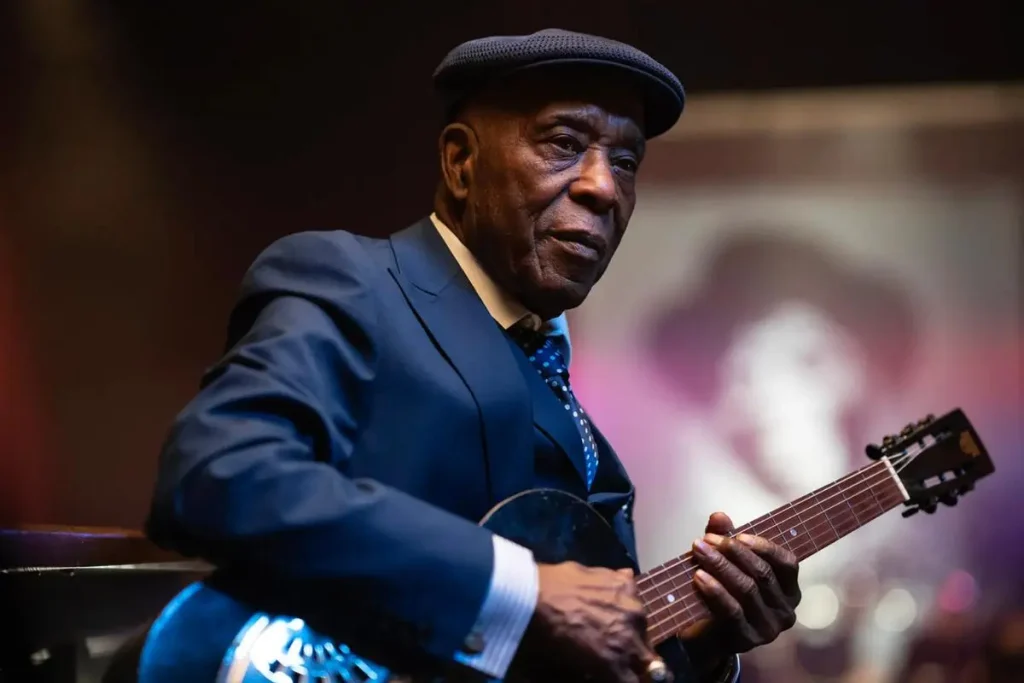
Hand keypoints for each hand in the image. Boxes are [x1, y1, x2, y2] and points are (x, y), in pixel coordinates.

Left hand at [514, 561, 663, 682]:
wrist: (520, 599)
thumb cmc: (535, 648)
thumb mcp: (558, 679)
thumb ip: (590, 679)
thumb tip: (599, 673)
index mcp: (620, 672)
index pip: (644, 681)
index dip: (626, 677)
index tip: (615, 672)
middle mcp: (635, 640)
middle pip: (645, 656)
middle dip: (629, 656)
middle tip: (604, 650)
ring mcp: (632, 607)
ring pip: (638, 624)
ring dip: (624, 626)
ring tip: (598, 621)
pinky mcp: (622, 579)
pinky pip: (627, 594)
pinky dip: (615, 599)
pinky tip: (595, 598)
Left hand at [682, 513, 800, 673]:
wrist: (705, 633)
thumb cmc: (722, 590)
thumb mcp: (725, 560)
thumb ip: (725, 537)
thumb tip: (719, 516)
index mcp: (789, 589)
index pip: (787, 563)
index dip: (764, 546)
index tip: (738, 535)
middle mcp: (785, 611)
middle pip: (763, 574)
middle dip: (733, 552)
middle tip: (706, 540)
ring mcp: (768, 629)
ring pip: (747, 590)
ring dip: (721, 566)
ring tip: (699, 551)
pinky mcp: (747, 641)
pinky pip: (732, 611)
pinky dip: (715, 591)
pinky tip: (698, 577)